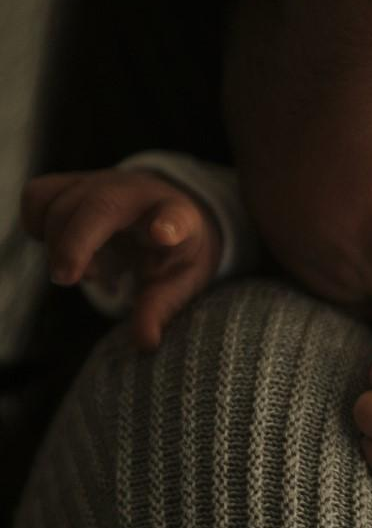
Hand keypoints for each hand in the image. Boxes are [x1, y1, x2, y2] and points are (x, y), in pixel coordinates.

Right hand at [21, 168, 222, 350]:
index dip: (171, 225)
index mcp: (178, 216)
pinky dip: (36, 224)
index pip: (178, 216)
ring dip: (57, 242)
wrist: (164, 211)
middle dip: (76, 242)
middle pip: (100, 205)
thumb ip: (160, 309)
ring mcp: (101, 183)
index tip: (164, 235)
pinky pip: (38, 195)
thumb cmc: (173, 251)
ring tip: (84, 271)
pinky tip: (59, 247)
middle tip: (67, 279)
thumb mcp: (179, 281)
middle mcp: (137, 193)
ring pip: (60, 201)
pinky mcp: (72, 183)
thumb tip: (145, 344)